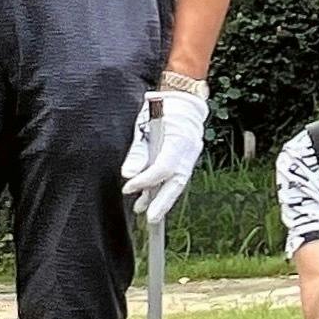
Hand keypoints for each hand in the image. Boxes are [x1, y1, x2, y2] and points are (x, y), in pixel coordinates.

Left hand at [120, 89, 209, 225]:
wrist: (184, 99)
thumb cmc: (162, 109)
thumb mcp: (144, 126)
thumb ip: (137, 152)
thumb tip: (128, 174)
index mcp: (179, 140)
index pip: (162, 168)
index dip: (145, 181)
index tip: (127, 189)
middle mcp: (189, 151)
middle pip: (176, 182)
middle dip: (163, 202)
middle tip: (150, 218)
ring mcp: (191, 155)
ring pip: (177, 182)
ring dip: (161, 198)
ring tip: (145, 211)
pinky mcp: (187, 158)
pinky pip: (177, 177)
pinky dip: (163, 187)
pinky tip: (150, 197)